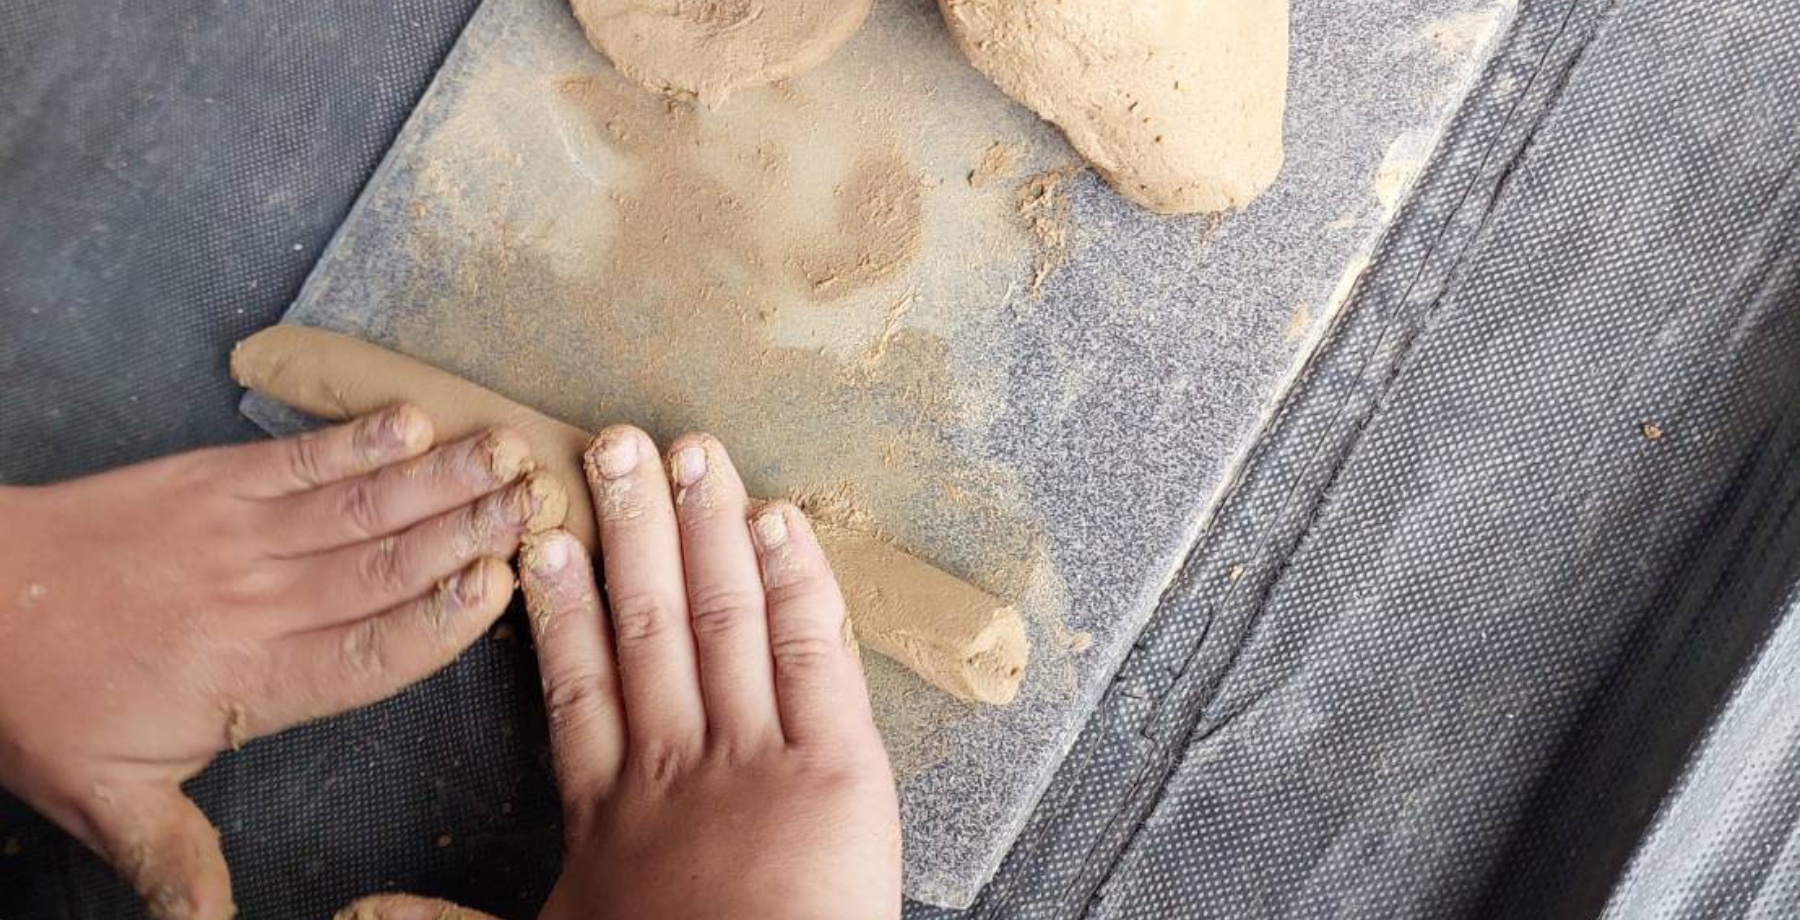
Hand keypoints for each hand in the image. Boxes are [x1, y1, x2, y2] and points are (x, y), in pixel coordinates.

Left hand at [0, 406, 562, 919]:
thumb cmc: (42, 699)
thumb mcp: (106, 798)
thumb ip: (176, 858)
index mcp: (251, 679)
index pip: (371, 650)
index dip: (442, 618)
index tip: (503, 587)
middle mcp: (259, 600)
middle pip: (385, 567)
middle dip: (471, 533)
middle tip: (540, 501)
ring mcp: (238, 532)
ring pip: (359, 506)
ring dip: (440, 478)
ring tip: (505, 452)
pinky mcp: (212, 481)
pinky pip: (299, 458)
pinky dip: (358, 438)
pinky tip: (413, 419)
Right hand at [340, 428, 899, 919]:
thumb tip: (353, 910)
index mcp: (611, 809)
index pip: (578, 682)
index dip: (565, 604)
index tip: (549, 535)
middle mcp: (679, 764)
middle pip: (649, 624)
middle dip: (634, 529)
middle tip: (617, 442)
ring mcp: (758, 758)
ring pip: (725, 619)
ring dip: (706, 530)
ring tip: (692, 451)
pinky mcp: (839, 767)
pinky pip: (813, 655)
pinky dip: (797, 583)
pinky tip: (780, 522)